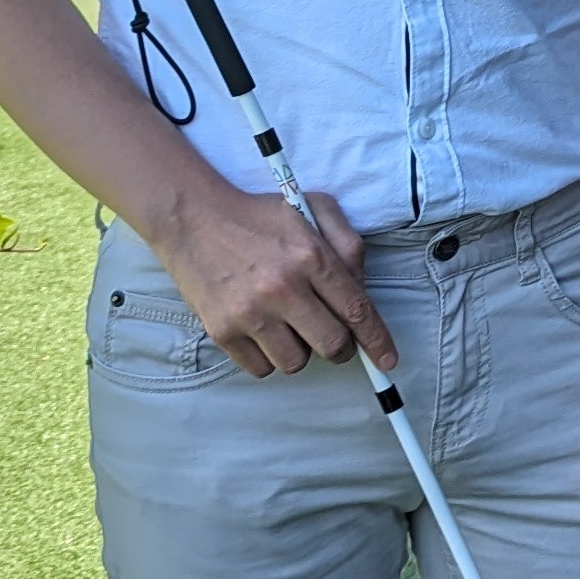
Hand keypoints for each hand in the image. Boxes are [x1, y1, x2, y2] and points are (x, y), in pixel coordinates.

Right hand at [159, 177, 392, 379]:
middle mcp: (282, 287)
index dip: (377, 341)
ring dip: (300, 351)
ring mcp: (249, 312)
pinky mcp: (221, 330)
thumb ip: (347, 244)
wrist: (192, 218)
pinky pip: (260, 369)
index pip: (356, 310)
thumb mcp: (312, 209)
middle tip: (332, 337)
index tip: (387, 361)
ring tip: (288, 326)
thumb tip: (361, 289)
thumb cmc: (258, 216)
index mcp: (310, 256)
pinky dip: (267, 358)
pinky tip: (263, 332)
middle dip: (341, 348)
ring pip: (296, 362)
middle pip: (332, 345)